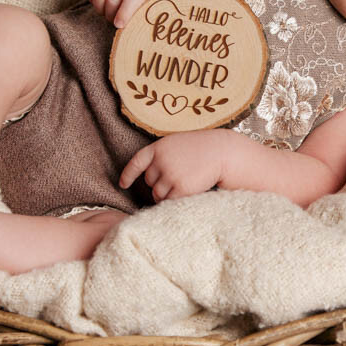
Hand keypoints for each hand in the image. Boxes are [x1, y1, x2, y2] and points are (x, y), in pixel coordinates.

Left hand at [119, 129, 237, 202]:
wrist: (222, 152)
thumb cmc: (203, 148)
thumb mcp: (178, 144)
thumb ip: (163, 156)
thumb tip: (150, 179)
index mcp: (159, 147)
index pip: (136, 162)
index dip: (128, 174)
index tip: (123, 184)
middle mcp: (161, 161)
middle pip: (150, 182)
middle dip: (159, 184)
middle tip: (177, 179)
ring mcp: (170, 175)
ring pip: (158, 194)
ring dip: (166, 194)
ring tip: (184, 184)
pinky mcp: (180, 188)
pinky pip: (169, 201)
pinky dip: (175, 200)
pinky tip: (187, 191)